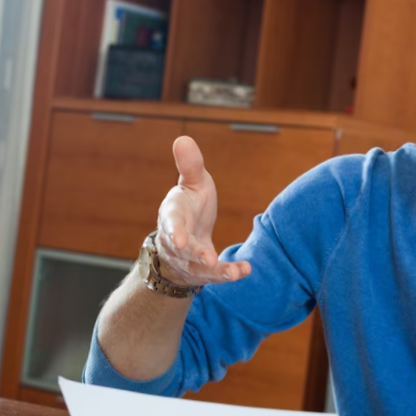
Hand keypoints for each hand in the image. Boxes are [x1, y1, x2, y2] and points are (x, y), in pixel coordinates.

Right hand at [155, 136, 250, 285]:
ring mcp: (189, 259)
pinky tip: (244, 270)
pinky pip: (215, 275)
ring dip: (216, 270)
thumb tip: (183, 139)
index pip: (171, 222)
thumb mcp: (192, 184)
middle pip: (183, 249)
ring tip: (233, 273)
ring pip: (199, 267)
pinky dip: (229, 274)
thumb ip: (190, 166)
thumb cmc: (189, 207)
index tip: (178, 237)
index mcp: (173, 216)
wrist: (182, 240)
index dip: (174, 230)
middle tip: (208, 258)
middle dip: (194, 254)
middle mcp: (177, 241)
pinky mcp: (203, 271)